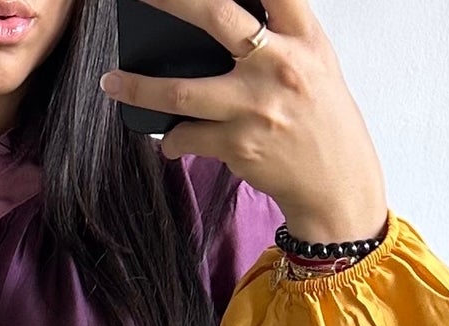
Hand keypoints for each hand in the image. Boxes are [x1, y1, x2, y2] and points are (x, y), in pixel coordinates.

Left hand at [99, 0, 387, 244]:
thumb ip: (279, 34)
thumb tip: (225, 18)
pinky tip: (169, 141)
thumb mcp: (314, 63)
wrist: (336, 184)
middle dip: (171, 0)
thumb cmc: (320, 119)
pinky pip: (187, 136)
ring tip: (112, 82)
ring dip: (139, 88)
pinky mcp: (239, 145)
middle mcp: (280, 64)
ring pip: (182, 91)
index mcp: (303, 36)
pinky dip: (171, 140)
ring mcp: (256, 106)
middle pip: (216, 15)